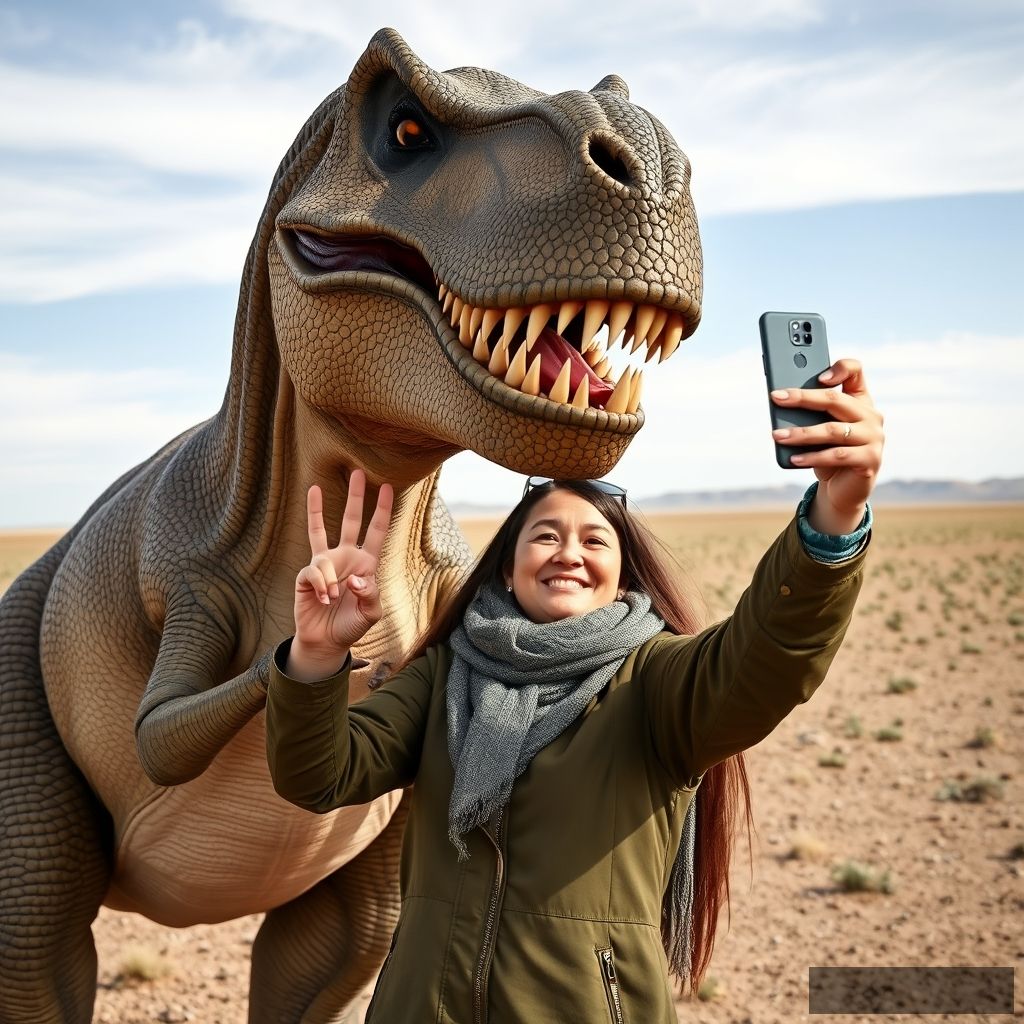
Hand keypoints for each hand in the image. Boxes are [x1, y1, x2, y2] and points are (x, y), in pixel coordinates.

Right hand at [289, 470, 393, 679]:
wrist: (326, 642)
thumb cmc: (351, 625)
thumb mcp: (371, 613)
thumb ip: (370, 594)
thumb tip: (355, 576)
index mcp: (366, 564)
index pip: (376, 532)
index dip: (382, 510)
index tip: (387, 487)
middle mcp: (345, 557)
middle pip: (350, 520)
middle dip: (354, 496)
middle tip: (356, 471)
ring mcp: (325, 563)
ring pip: (320, 534)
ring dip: (323, 539)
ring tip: (324, 549)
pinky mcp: (307, 574)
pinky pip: (315, 571)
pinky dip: (322, 586)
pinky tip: (325, 600)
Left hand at [770, 358, 883, 533]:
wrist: (843, 488)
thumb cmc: (828, 453)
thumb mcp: (820, 429)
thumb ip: (810, 414)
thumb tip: (780, 403)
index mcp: (860, 401)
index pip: (856, 372)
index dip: (840, 369)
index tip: (818, 376)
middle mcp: (871, 416)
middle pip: (836, 400)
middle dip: (802, 398)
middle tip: (777, 398)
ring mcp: (874, 438)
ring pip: (833, 430)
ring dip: (801, 433)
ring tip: (777, 435)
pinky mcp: (870, 460)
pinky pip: (837, 456)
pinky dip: (813, 457)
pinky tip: (794, 458)